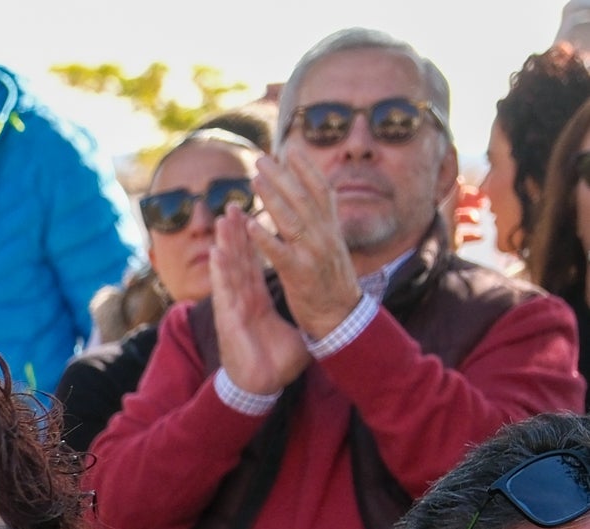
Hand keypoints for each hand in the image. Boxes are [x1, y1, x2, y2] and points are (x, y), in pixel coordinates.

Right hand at [208, 214, 310, 398]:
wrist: (264, 386)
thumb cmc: (277, 362)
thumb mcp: (296, 332)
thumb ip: (303, 316)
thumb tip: (321, 311)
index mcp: (258, 300)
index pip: (255, 264)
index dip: (253, 240)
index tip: (253, 216)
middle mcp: (244, 299)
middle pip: (240, 259)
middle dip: (236, 232)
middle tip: (233, 205)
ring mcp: (235, 307)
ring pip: (229, 269)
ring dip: (226, 242)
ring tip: (225, 218)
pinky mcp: (229, 319)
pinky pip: (226, 291)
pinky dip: (221, 271)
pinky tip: (218, 252)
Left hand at [253, 143, 364, 338]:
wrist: (342, 317)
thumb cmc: (332, 282)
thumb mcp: (331, 246)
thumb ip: (323, 223)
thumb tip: (317, 200)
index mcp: (332, 228)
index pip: (321, 190)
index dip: (307, 168)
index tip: (291, 148)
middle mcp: (325, 235)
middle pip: (303, 198)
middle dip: (283, 175)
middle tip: (262, 157)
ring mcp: (313, 254)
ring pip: (292, 219)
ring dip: (272, 197)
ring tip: (254, 179)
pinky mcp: (300, 274)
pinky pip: (280, 252)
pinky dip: (265, 237)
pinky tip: (249, 223)